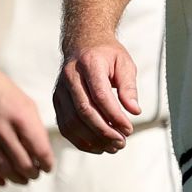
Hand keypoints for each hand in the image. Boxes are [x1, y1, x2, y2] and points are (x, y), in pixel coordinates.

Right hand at [0, 56, 51, 185]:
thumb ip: (34, 128)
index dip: (47, 164)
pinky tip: (4, 181)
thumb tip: (42, 153)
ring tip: (23, 179)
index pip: (40, 150)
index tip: (48, 168)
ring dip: (17, 178)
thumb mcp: (26, 103)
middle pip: (23, 164)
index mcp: (22, 117)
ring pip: (4, 169)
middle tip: (35, 174)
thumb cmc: (2, 91)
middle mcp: (3, 129)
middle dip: (33, 173)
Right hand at [54, 40, 140, 154]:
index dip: (115, 115)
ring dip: (93, 139)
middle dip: (104, 131)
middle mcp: (70, 77)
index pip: (100, 95)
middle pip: (84, 111)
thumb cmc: (107, 55)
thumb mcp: (124, 63)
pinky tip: (98, 146)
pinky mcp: (57, 102)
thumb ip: (129, 87)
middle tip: (122, 143)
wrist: (82, 44)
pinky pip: (65, 126)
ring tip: (113, 147)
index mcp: (89, 64)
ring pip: (72, 122)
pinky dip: (81, 141)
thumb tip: (135, 111)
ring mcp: (60, 90)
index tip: (129, 129)